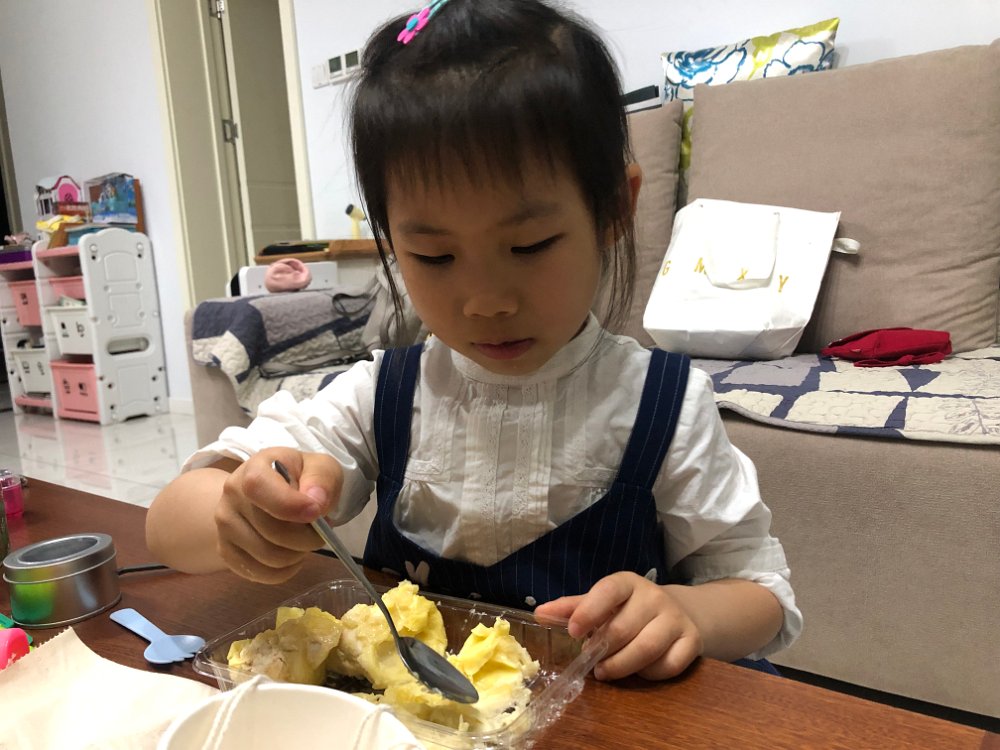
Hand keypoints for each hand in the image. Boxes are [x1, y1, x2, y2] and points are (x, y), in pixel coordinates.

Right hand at [214, 449, 342, 582]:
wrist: (273, 492)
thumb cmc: (300, 479)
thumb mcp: (321, 468)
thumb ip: (322, 479)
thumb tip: (316, 502)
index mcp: (254, 468)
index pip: (258, 487)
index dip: (289, 505)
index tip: (315, 513)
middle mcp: (231, 495)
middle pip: (271, 531)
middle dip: (306, 538)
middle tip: (318, 532)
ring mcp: (225, 525)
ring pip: (268, 557)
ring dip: (297, 555)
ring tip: (303, 540)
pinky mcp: (226, 551)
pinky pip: (261, 574)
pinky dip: (285, 570)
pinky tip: (291, 554)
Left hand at [534, 572, 702, 680]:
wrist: (678, 612)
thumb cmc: (629, 610)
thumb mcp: (601, 603)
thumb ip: (572, 608)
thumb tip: (539, 614)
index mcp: (627, 583)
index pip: (608, 591)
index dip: (589, 611)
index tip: (573, 632)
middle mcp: (654, 597)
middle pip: (622, 629)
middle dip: (602, 650)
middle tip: (590, 662)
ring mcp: (676, 619)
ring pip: (646, 650)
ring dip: (621, 666)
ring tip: (606, 672)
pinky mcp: (692, 641)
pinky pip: (669, 666)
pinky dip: (650, 674)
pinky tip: (640, 671)